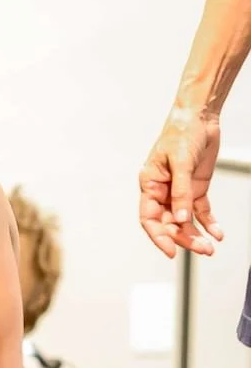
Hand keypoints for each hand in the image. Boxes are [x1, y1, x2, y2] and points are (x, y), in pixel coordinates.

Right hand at [139, 107, 223, 258]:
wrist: (200, 116)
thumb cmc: (182, 132)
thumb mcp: (181, 162)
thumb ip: (181, 192)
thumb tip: (181, 219)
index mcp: (150, 185)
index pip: (150, 218)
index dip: (159, 237)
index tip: (171, 251)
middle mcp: (163, 192)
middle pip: (170, 224)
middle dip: (184, 238)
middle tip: (201, 249)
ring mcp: (180, 192)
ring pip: (185, 221)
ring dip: (197, 235)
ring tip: (210, 247)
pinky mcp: (196, 189)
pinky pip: (200, 211)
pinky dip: (208, 223)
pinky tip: (217, 233)